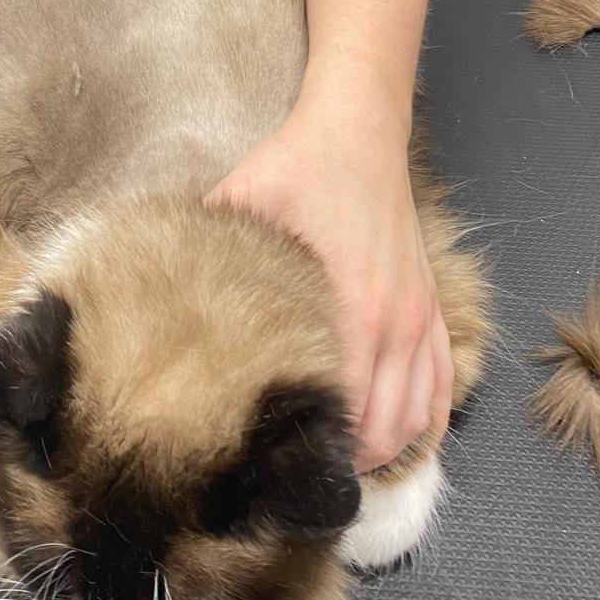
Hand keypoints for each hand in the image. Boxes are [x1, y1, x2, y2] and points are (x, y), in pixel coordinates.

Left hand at [205, 97, 452, 472]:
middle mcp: (397, 323)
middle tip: (297, 472)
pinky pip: (444, 386)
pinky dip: (425, 421)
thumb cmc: (303, 164)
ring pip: (418, 419)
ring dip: (385, 448)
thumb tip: (155, 280)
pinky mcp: (431, 307)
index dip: (311, 448)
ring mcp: (422, 318)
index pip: (342, 410)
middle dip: (345, 462)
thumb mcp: (244, 199)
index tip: (273, 465)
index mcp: (354, 306)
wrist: (362, 128)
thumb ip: (208, 246)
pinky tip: (396, 435)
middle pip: (384, 431)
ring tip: (338, 459)